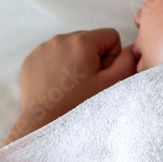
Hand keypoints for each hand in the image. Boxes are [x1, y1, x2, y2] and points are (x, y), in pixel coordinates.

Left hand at [4, 28, 137, 144]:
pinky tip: (57, 85)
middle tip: (87, 84)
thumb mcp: (113, 84)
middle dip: (92, 58)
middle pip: (89, 41)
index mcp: (82, 41)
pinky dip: (57, 66)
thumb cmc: (79, 106)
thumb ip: (128, 61)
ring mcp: (43, 48)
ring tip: (71, 86)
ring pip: (70, 48)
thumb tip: (132, 49)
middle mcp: (61, 38)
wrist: (44, 125)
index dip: (111, 58)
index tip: (101, 76)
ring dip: (74, 61)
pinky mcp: (31, 59)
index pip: (110, 36)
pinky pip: (52, 55)